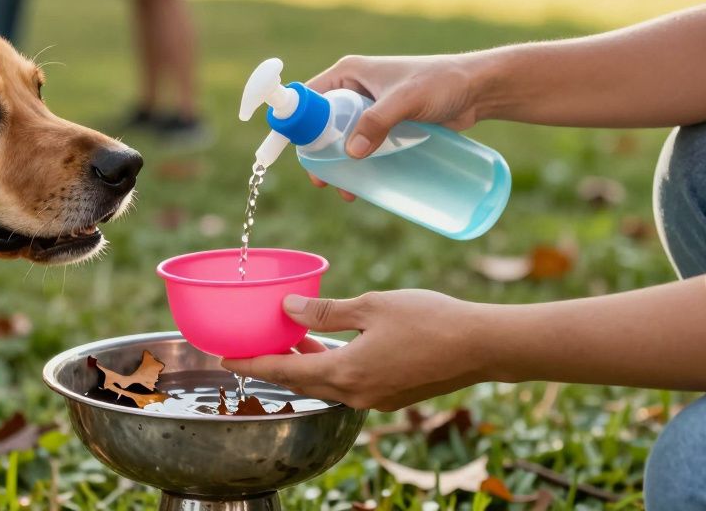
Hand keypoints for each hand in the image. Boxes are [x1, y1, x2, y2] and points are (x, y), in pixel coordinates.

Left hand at [222, 291, 490, 411]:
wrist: (482, 346)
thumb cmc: (430, 319)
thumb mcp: (371, 306)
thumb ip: (325, 312)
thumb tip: (287, 310)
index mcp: (344, 373)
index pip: (283, 371)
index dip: (250, 362)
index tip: (222, 357)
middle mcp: (355, 395)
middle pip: (301, 381)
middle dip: (274, 363)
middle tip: (251, 345)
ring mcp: (375, 399)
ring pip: (326, 382)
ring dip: (305, 362)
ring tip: (290, 336)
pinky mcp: (392, 395)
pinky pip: (349, 382)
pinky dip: (331, 364)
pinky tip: (332, 343)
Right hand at [306, 54, 484, 198]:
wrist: (478, 88)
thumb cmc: (442, 82)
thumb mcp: (406, 99)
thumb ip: (378, 121)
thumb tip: (351, 153)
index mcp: (349, 73)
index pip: (309, 98)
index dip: (297, 124)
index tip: (296, 155)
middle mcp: (354, 89)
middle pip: (322, 125)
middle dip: (318, 155)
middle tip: (324, 182)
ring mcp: (371, 108)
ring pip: (342, 140)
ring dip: (339, 165)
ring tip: (347, 191)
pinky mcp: (388, 125)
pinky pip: (364, 147)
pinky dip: (359, 166)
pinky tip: (363, 186)